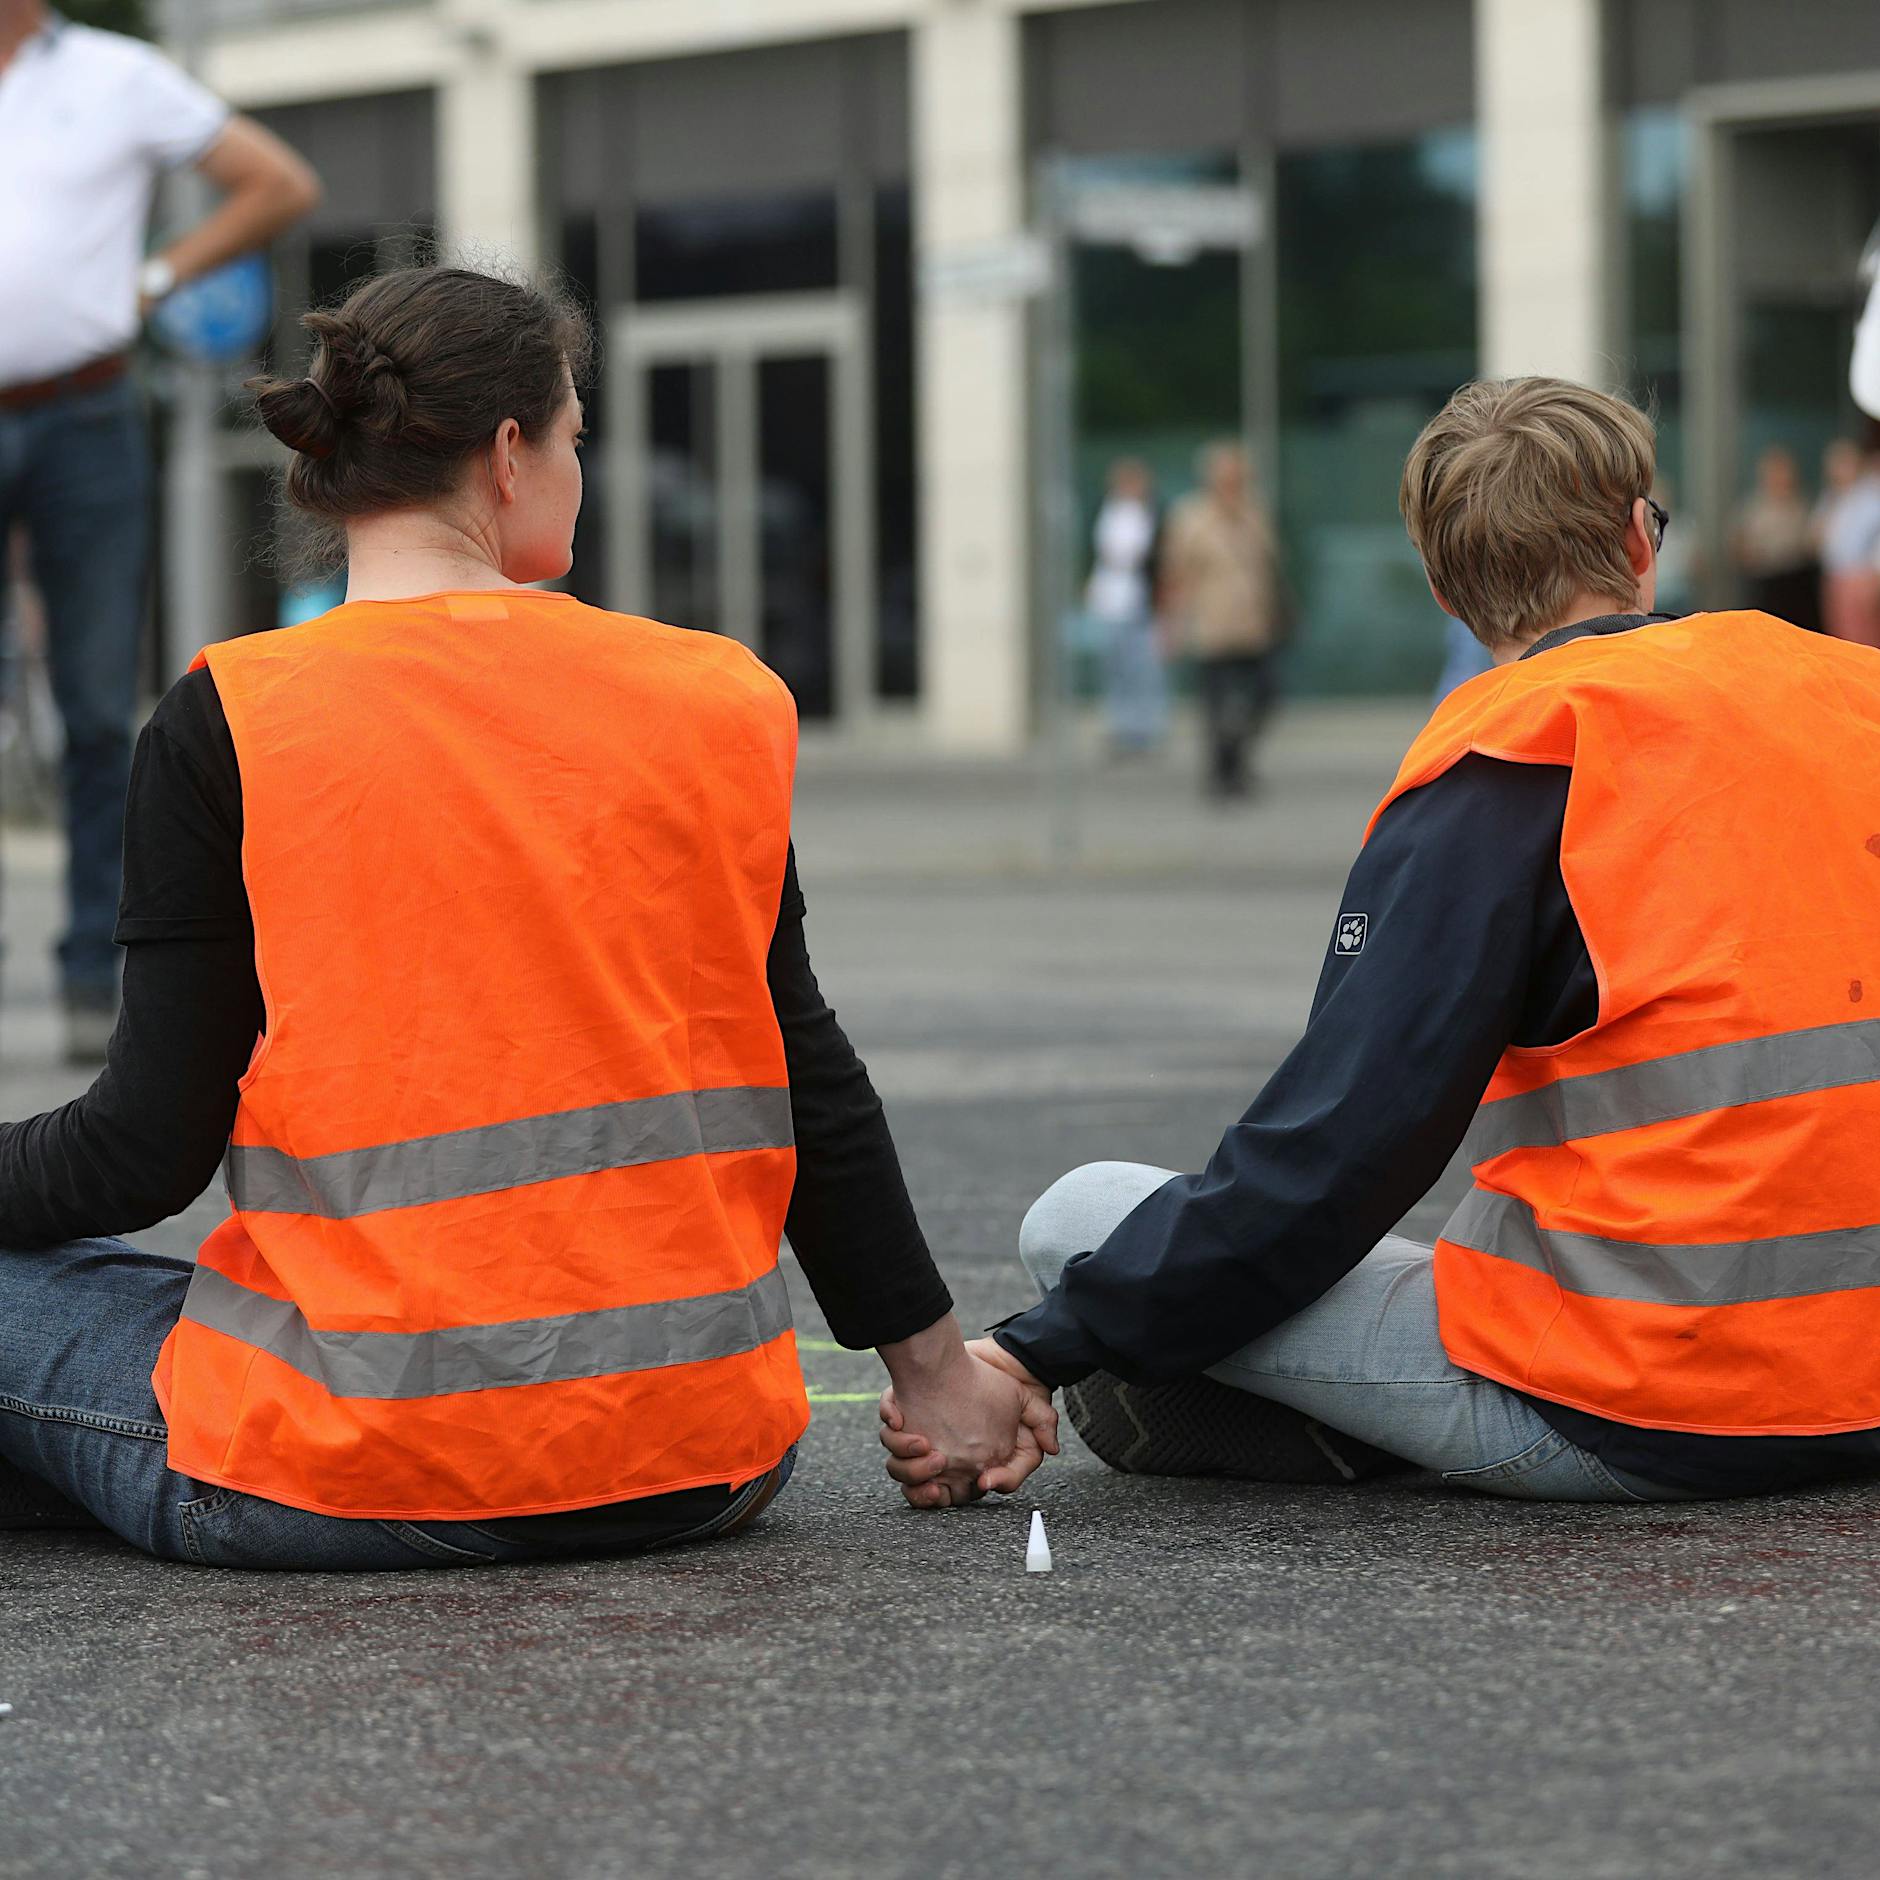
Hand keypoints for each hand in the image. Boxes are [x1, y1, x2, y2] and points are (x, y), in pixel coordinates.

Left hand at [878, 1335, 1058, 1510]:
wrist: (974, 1351)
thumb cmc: (999, 1382)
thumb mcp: (1028, 1404)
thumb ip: (1042, 1426)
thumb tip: (1052, 1448)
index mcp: (967, 1463)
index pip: (957, 1494)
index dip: (966, 1493)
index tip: (980, 1482)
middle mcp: (940, 1455)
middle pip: (921, 1490)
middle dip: (922, 1491)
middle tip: (932, 1485)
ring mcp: (918, 1438)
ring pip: (900, 1468)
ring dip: (905, 1465)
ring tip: (920, 1446)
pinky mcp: (903, 1413)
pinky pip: (889, 1430)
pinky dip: (891, 1426)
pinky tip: (900, 1416)